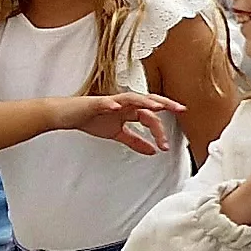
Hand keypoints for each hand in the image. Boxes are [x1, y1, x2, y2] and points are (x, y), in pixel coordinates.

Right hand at [53, 90, 188, 157]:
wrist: (69, 115)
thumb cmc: (92, 119)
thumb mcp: (117, 133)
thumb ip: (135, 141)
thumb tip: (152, 151)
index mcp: (130, 111)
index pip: (151, 118)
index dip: (160, 131)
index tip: (165, 146)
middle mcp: (124, 104)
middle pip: (148, 101)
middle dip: (165, 104)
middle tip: (181, 109)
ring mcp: (111, 101)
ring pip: (132, 98)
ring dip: (145, 102)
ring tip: (157, 107)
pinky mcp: (96, 103)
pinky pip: (105, 103)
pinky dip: (112, 105)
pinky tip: (117, 108)